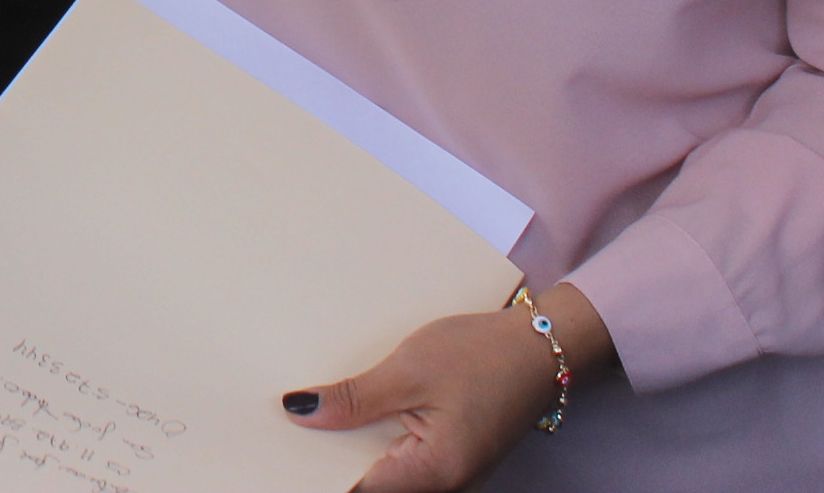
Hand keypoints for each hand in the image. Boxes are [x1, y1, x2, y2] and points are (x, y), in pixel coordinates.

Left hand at [288, 285, 610, 492]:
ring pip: (384, 469)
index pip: (360, 489)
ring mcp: (449, 471)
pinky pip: (401, 455)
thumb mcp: (408, 370)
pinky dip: (374, 436)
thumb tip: (299, 413)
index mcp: (434, 473)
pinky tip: (349, 410)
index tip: (279, 454)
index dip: (315, 473)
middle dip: (329, 459)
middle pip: (371, 483)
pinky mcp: (450, 453)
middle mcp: (444, 483)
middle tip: (289, 426)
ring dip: (351, 446)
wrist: (543, 345)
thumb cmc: (484, 354)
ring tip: (312, 414)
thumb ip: (353, 399)